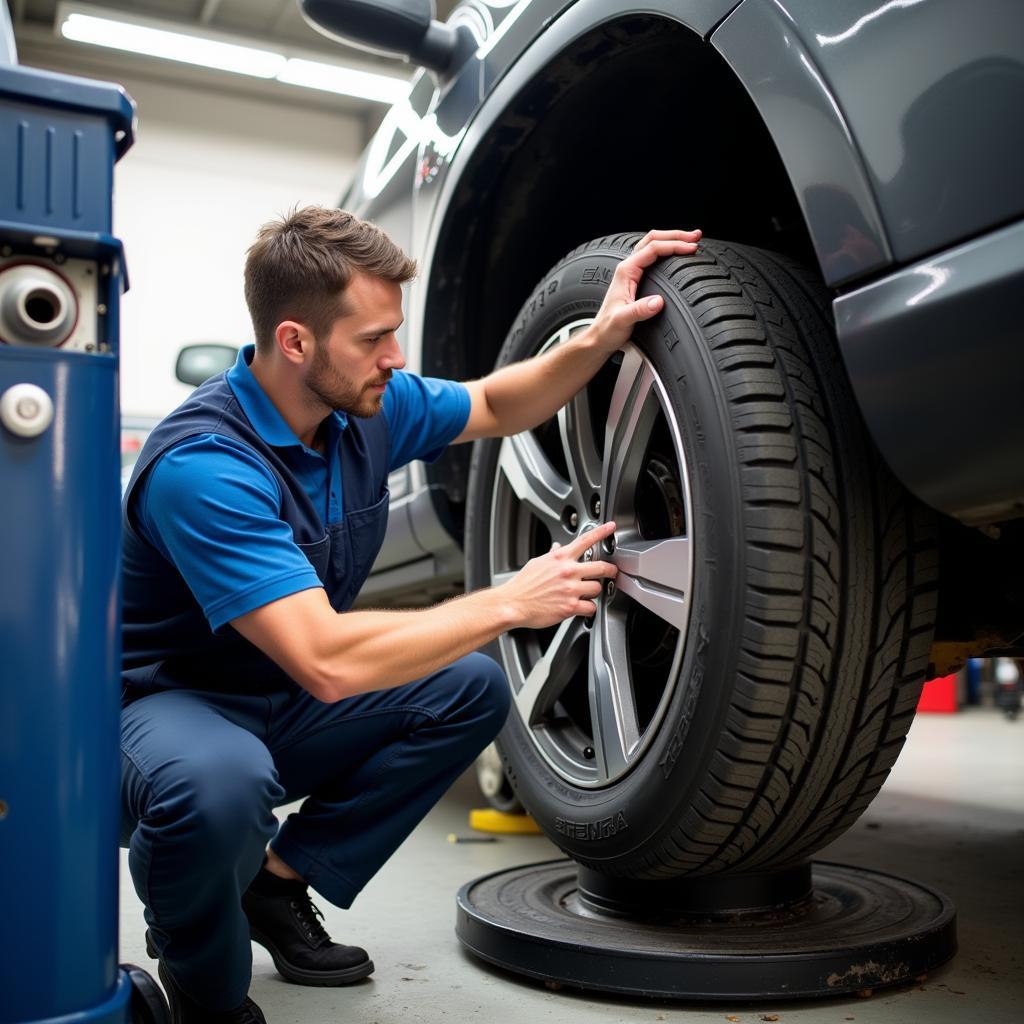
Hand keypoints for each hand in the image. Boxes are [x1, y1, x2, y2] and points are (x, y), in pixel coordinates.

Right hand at [500, 520, 618, 628]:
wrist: (513, 603)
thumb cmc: (522, 585)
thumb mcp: (537, 563)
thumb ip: (551, 555)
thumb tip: (557, 547)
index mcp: (559, 558)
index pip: (585, 540)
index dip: (601, 532)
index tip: (611, 527)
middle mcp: (567, 571)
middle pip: (602, 567)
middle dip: (610, 570)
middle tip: (611, 572)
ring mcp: (570, 589)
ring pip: (598, 588)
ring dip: (594, 592)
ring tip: (585, 594)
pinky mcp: (570, 607)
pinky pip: (591, 607)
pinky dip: (588, 609)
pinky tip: (581, 607)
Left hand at [590, 229, 701, 352]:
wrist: (600, 337)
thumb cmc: (608, 329)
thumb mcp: (623, 320)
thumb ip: (640, 310)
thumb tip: (658, 301)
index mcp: (626, 271)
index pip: (653, 248)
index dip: (674, 245)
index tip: (691, 249)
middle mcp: (628, 268)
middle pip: (653, 239)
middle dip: (676, 235)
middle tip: (695, 237)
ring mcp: (632, 273)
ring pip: (653, 246)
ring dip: (672, 240)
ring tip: (691, 240)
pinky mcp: (636, 279)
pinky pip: (653, 257)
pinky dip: (668, 251)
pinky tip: (677, 255)